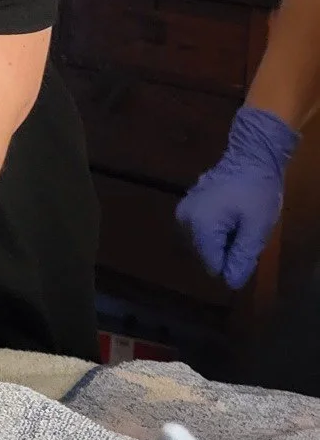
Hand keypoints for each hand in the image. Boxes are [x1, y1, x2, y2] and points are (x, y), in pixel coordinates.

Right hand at [176, 104, 298, 288]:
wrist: (251, 156)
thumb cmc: (257, 191)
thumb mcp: (257, 228)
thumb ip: (243, 257)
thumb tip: (230, 283)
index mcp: (200, 226)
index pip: (212, 265)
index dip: (233, 263)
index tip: (247, 247)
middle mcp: (184, 220)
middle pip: (205, 256)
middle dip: (226, 252)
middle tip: (245, 233)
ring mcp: (183, 212)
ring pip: (202, 245)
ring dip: (220, 243)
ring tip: (238, 226)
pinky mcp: (186, 206)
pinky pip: (199, 232)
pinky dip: (215, 232)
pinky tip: (230, 218)